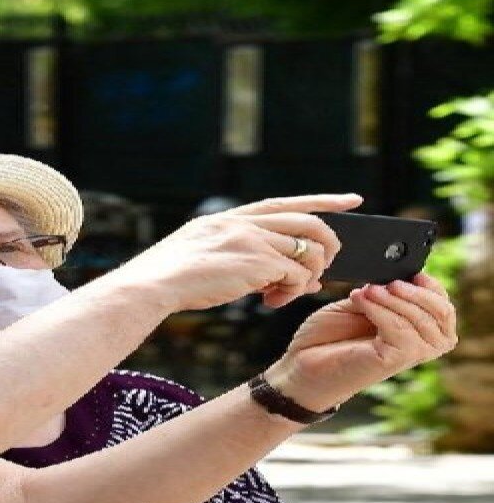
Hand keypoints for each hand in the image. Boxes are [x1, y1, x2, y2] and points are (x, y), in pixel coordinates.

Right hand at [109, 194, 361, 311]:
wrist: (151, 286)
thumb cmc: (169, 278)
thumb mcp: (200, 253)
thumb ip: (237, 253)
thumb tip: (276, 270)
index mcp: (229, 218)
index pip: (285, 203)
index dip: (322, 201)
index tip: (352, 200)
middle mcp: (244, 223)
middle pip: (309, 223)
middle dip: (328, 246)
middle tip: (321, 270)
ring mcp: (252, 240)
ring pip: (309, 249)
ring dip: (310, 274)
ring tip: (291, 292)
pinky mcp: (257, 262)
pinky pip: (297, 275)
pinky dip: (293, 292)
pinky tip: (273, 302)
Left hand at [265, 273, 457, 411]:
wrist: (298, 364)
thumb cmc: (325, 337)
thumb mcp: (357, 305)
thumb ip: (381, 294)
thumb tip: (395, 277)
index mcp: (412, 328)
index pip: (443, 308)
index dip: (433, 288)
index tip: (414, 274)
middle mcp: (416, 344)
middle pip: (443, 315)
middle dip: (418, 293)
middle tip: (388, 284)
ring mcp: (405, 355)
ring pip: (425, 324)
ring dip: (397, 301)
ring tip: (367, 292)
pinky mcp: (390, 362)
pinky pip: (401, 333)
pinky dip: (382, 311)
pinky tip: (361, 302)